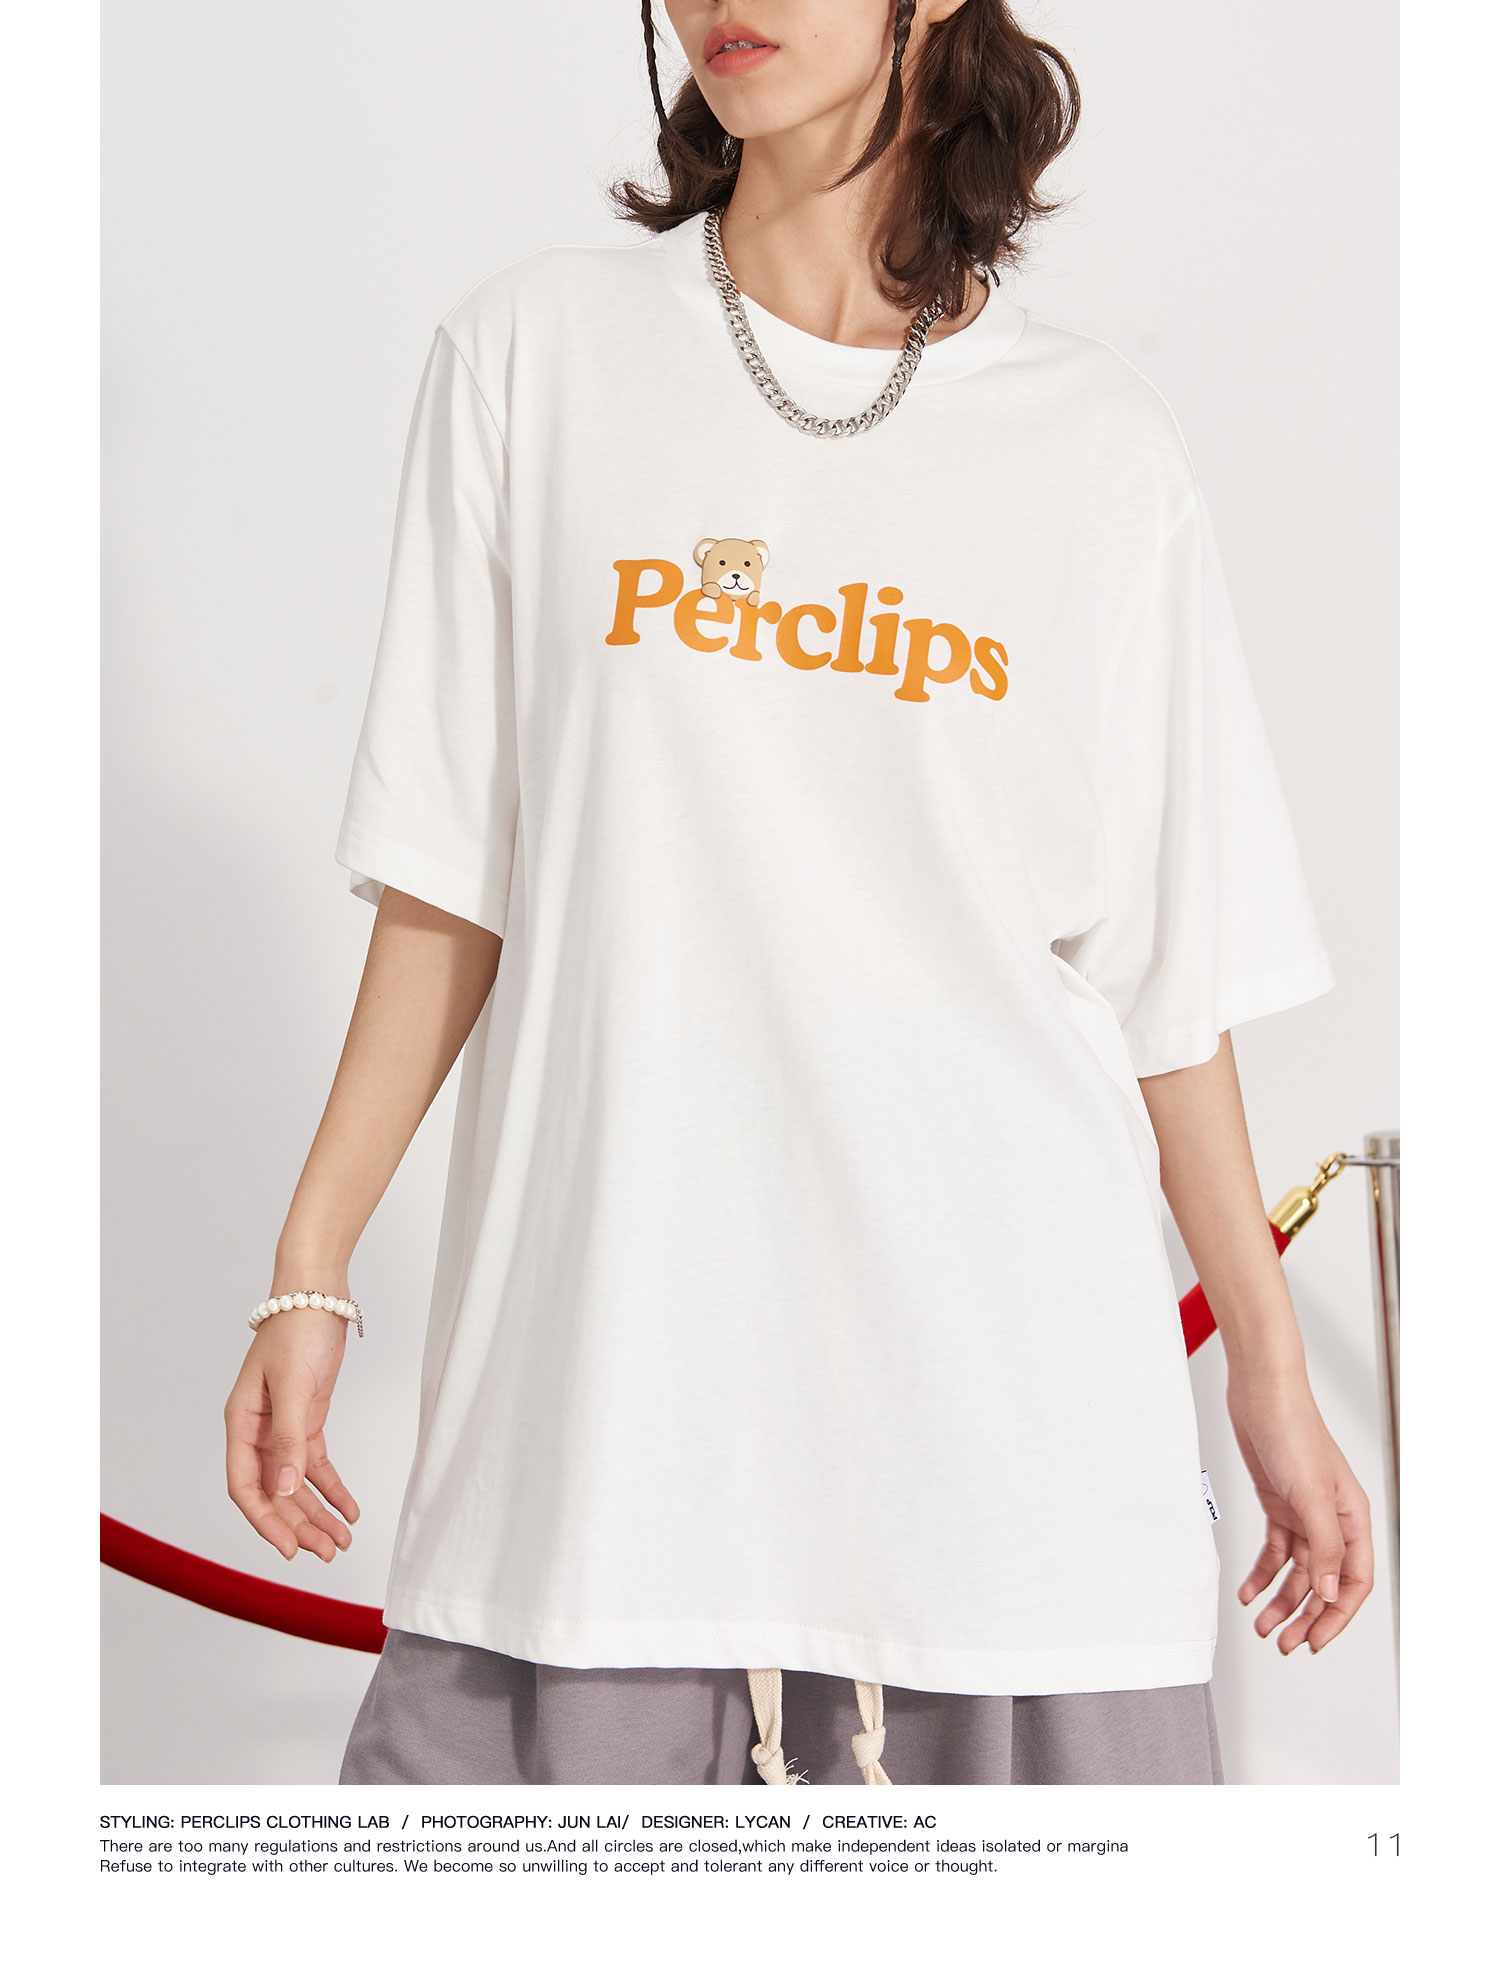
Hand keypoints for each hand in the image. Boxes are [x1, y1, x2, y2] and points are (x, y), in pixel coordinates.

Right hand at [224, 1306, 359, 1562]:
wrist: (318, 1295)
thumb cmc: (296, 1331)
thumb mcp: (294, 1387)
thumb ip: (288, 1441)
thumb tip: (283, 1491)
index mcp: (241, 1424)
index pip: (245, 1486)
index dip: (266, 1522)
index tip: (289, 1550)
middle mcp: (258, 1432)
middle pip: (274, 1493)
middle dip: (299, 1525)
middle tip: (328, 1552)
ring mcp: (283, 1428)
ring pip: (296, 1484)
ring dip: (317, 1513)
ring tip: (342, 1541)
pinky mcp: (308, 1420)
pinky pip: (316, 1465)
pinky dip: (331, 1489)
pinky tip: (349, 1510)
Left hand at [1227, 1369, 1373, 1654]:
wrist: (1260, 1395)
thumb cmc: (1294, 1432)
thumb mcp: (1311, 1494)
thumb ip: (1325, 1546)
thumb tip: (1329, 1592)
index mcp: (1353, 1519)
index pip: (1353, 1582)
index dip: (1336, 1616)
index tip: (1314, 1641)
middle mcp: (1332, 1520)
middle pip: (1324, 1582)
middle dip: (1305, 1616)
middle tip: (1284, 1643)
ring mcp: (1304, 1514)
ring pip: (1297, 1572)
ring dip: (1281, 1600)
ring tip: (1261, 1624)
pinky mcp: (1278, 1505)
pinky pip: (1275, 1551)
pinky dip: (1262, 1574)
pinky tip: (1248, 1590)